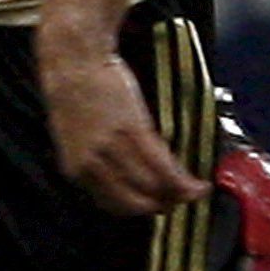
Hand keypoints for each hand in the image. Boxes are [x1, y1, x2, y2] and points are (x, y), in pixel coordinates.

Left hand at [38, 37, 208, 217]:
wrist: (74, 61)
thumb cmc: (73, 92)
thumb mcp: (75, 136)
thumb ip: (92, 160)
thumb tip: (119, 176)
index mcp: (76, 170)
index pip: (114, 205)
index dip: (140, 209)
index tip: (156, 206)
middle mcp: (93, 165)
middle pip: (136, 201)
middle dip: (162, 206)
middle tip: (179, 201)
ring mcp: (113, 149)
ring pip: (153, 186)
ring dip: (179, 195)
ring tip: (193, 193)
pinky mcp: (133, 130)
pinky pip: (163, 165)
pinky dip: (184, 180)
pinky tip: (196, 183)